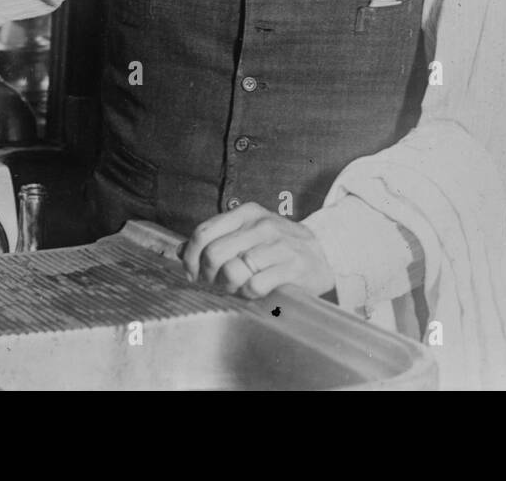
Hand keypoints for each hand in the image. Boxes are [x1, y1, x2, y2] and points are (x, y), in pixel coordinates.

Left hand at [180, 202, 334, 299]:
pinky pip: (255, 285)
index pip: (203, 233)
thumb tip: (181, 251)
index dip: (191, 257)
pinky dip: (248, 293)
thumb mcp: (248, 233)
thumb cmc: (279, 247)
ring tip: (237, 287)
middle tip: (216, 283)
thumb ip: (216, 239)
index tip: (192, 273)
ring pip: (232, 270)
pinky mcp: (292, 266)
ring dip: (229, 286)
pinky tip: (254, 291)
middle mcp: (261, 224)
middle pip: (213, 254)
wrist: (324, 254)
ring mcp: (278, 244)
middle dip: (208, 276)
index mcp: (246, 213)